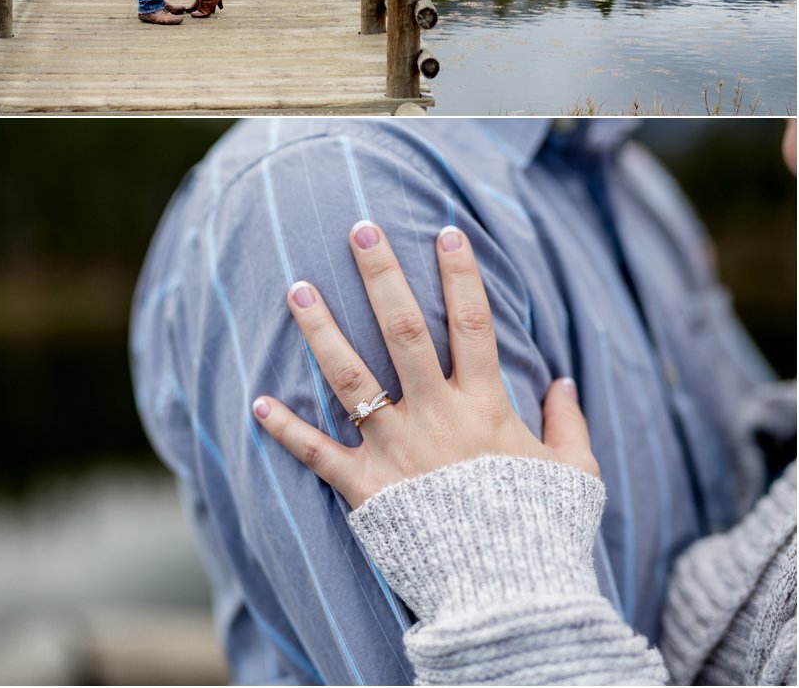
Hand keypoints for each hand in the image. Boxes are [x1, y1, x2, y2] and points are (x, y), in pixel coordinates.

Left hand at [253, 222, 597, 508]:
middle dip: (381, 276)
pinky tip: (257, 402)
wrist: (511, 601)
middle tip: (360, 230)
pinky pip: (319, 455)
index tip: (445, 231)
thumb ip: (568, 424)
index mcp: (485, 408)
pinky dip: (286, 430)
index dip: (461, 275)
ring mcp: (396, 450)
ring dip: (321, 332)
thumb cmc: (544, 536)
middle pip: (404, 331)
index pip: (473, 324)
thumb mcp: (575, 476)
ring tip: (297, 289)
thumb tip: (566, 382)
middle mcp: (436, 417)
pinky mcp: (367, 489)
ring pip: (351, 379)